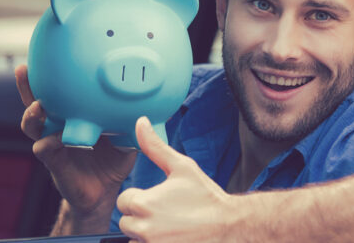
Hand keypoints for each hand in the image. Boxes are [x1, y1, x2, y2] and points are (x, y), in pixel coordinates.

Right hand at [15, 64, 136, 232]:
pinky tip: (55, 137)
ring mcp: (53, 145)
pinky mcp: (54, 164)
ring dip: (32, 115)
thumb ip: (133, 121)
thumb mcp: (126, 138)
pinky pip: (44, 149)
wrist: (104, 193)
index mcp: (71, 117)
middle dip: (27, 86)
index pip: (55, 92)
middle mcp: (57, 128)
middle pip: (35, 102)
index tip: (43, 55)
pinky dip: (48, 142)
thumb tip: (159, 107)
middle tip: (24, 70)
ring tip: (37, 106)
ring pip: (32, 126)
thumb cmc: (113, 162)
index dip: (47, 76)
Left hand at [117, 117, 238, 241]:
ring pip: (135, 239)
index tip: (159, 200)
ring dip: (147, 235)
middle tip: (167, 214)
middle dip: (142, 218)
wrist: (229, 225)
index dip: (141, 199)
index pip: (124, 201)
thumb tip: (140, 122)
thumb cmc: (206, 196)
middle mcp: (143, 228)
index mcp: (143, 203)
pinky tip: (173, 238)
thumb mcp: (182, 167)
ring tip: (172, 227)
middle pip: (127, 222)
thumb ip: (155, 146)